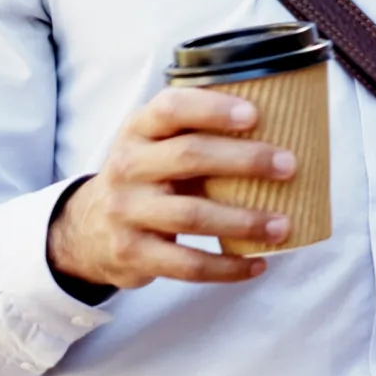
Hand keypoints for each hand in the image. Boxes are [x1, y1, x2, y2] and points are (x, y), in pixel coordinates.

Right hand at [47, 86, 296, 290]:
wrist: (87, 229)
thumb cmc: (145, 177)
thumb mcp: (154, 144)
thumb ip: (197, 132)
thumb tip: (281, 125)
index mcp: (138, 129)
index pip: (171, 108)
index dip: (212, 109)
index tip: (254, 115)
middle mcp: (128, 165)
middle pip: (189, 156)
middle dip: (244, 160)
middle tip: (289, 166)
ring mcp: (127, 211)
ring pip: (191, 215)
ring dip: (243, 221)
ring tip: (283, 224)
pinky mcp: (132, 253)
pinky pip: (186, 264)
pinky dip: (227, 267)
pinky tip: (257, 263)